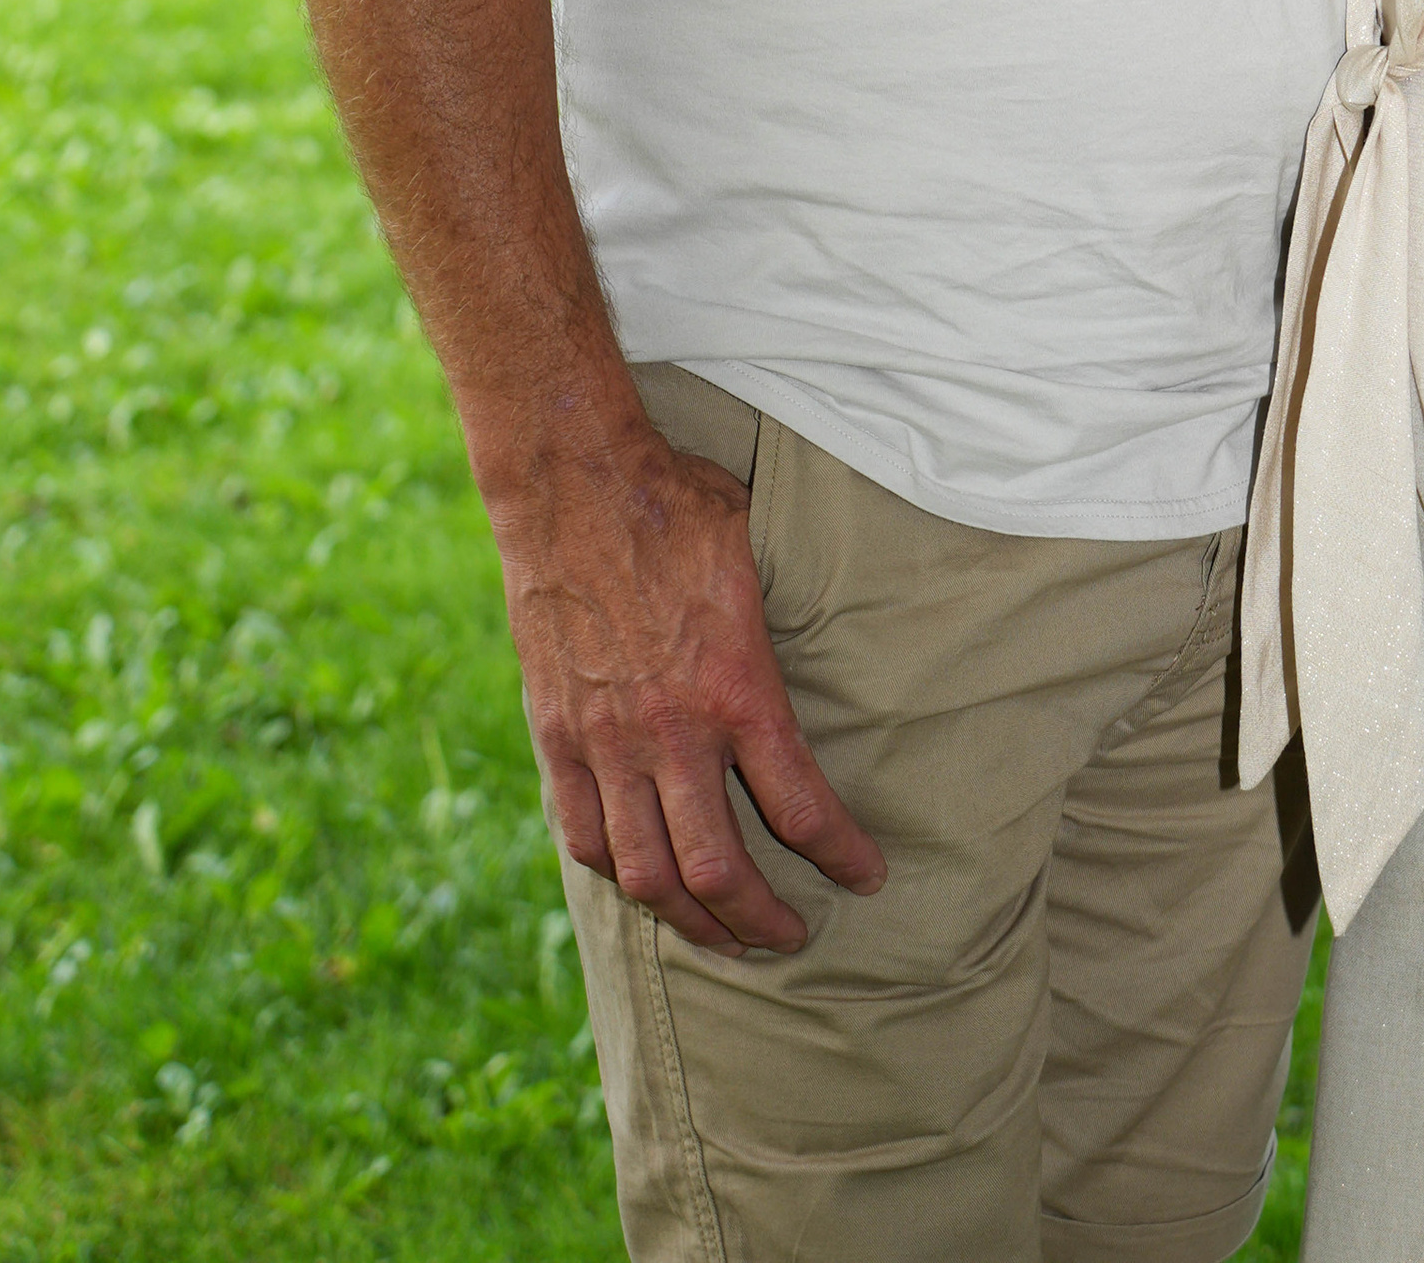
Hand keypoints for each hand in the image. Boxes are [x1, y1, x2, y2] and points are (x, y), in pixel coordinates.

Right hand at [497, 423, 884, 954]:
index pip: (801, 806)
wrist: (576, 485)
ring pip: (649, 874)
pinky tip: (647, 884)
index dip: (841, 856)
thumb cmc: (678, 507)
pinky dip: (620, 874)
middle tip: (793, 937)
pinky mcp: (558, 738)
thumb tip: (833, 634)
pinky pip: (586, 838)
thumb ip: (784, 621)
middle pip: (720, 870)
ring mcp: (608, 742)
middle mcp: (673, 732)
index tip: (865, 878)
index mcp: (737, 687)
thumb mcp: (758, 557)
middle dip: (763, 920)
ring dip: (692, 920)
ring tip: (723, 935)